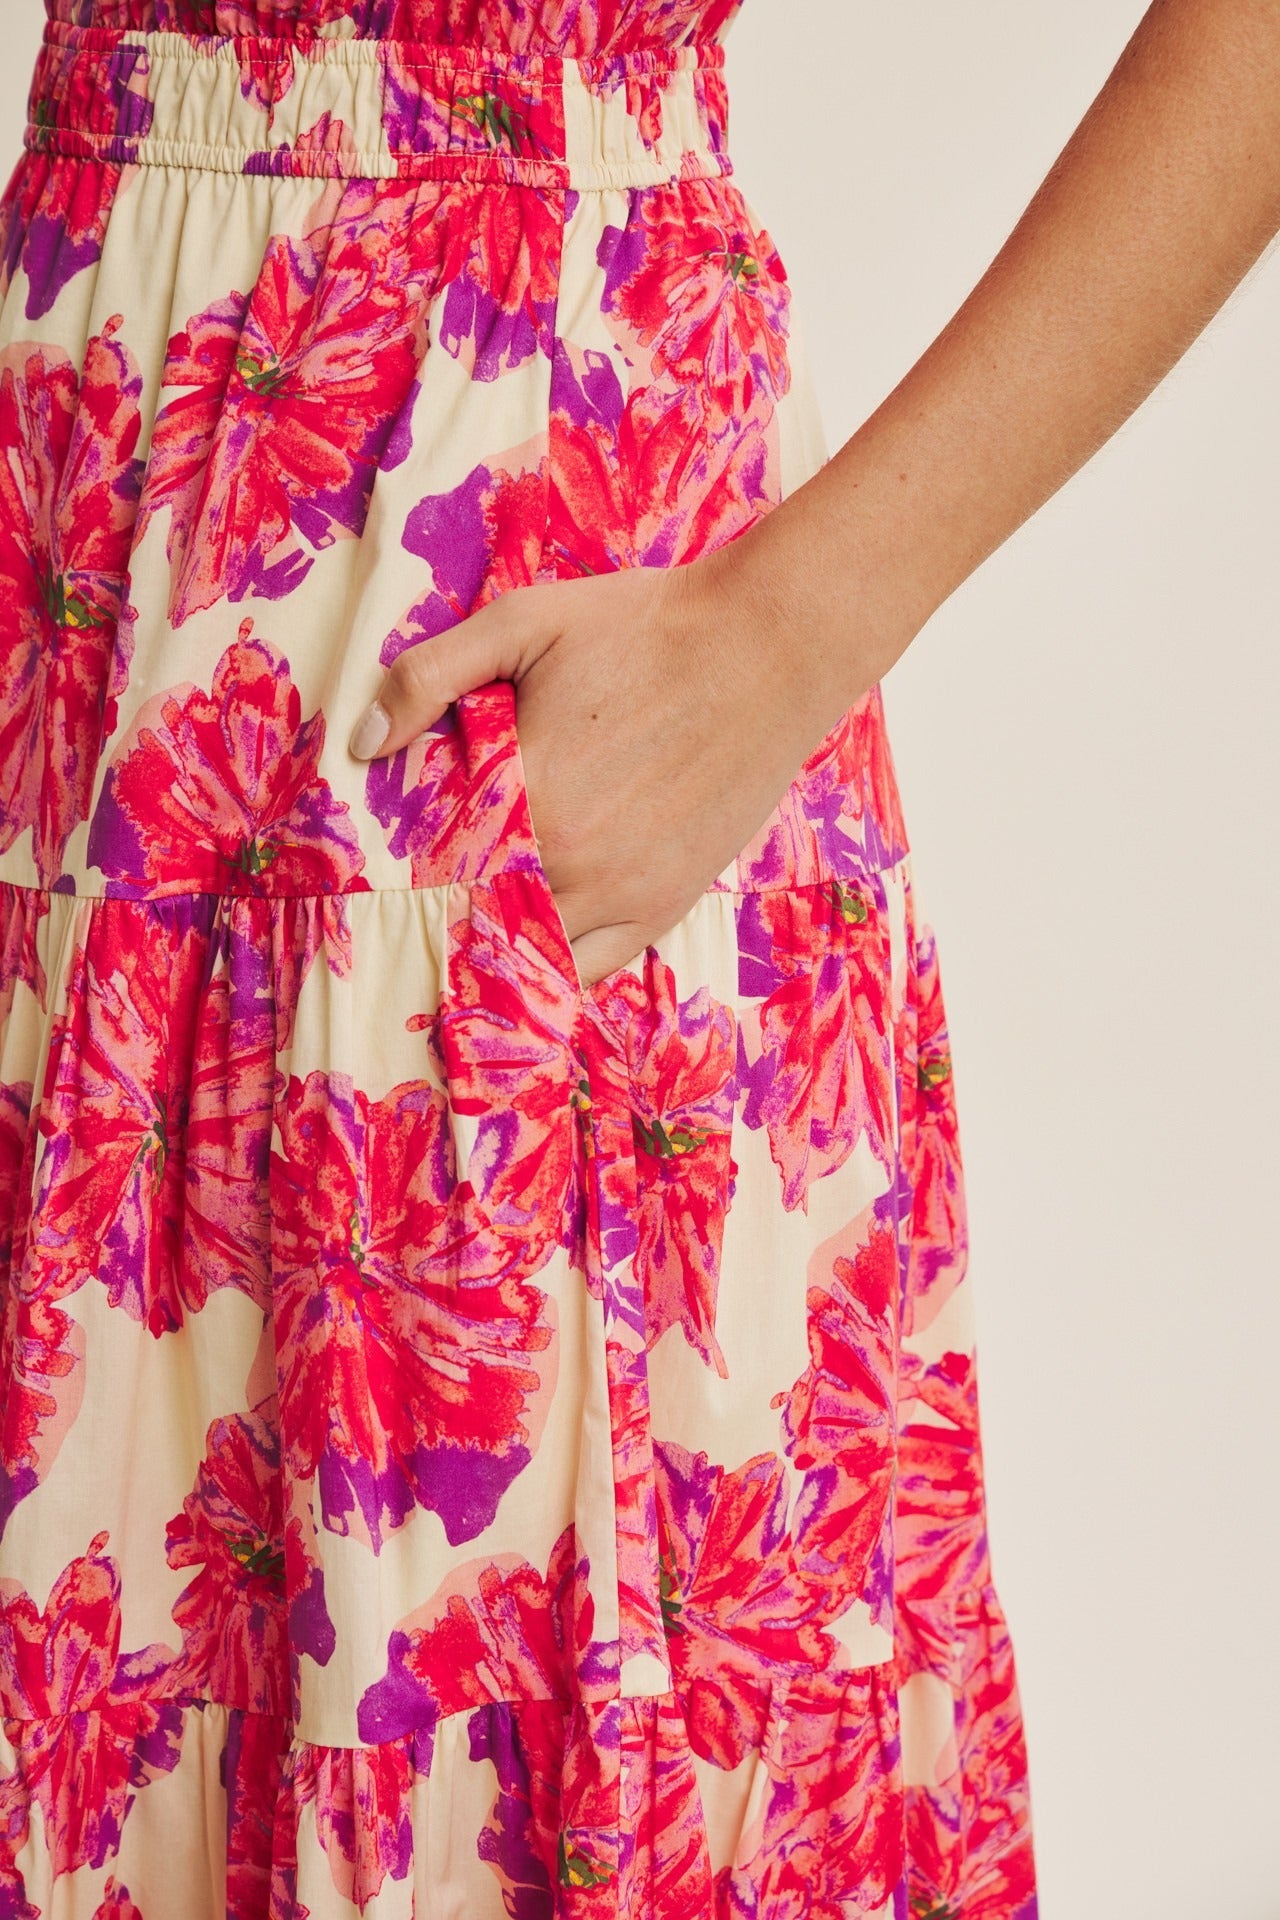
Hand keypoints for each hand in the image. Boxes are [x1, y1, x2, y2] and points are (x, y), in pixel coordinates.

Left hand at [347, 549, 859, 988]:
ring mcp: (626, 894)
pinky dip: (552, 970)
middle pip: (474, 918)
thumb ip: (430, 675)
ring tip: (457, 935)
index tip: (366, 878)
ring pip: (530, 956)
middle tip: (402, 911)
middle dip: (438, 912)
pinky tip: (525, 953)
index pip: (431, 867)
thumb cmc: (645, 626)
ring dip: (491, 948)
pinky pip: (592, 968)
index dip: (397, 874)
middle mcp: (574, 864)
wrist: (768, 646)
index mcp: (527, 799)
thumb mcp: (523, 623)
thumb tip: (362, 742)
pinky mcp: (667, 905)